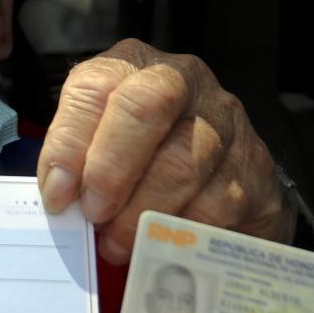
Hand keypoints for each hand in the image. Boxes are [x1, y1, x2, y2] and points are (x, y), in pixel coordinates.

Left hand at [38, 39, 294, 263]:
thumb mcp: (99, 147)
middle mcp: (183, 80)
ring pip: (182, 162)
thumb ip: (75, 159)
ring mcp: (226, 120)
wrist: (222, 182)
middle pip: (145, 106)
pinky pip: (215, 204)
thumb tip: (59, 194)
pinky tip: (158, 244)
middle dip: (111, 169)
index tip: (58, 196)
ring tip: (117, 243)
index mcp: (133, 68)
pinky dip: (178, 231)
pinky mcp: (255, 167)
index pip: (94, 87)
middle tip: (94, 215)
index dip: (70, 144)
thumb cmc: (145, 161)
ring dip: (140, 212)